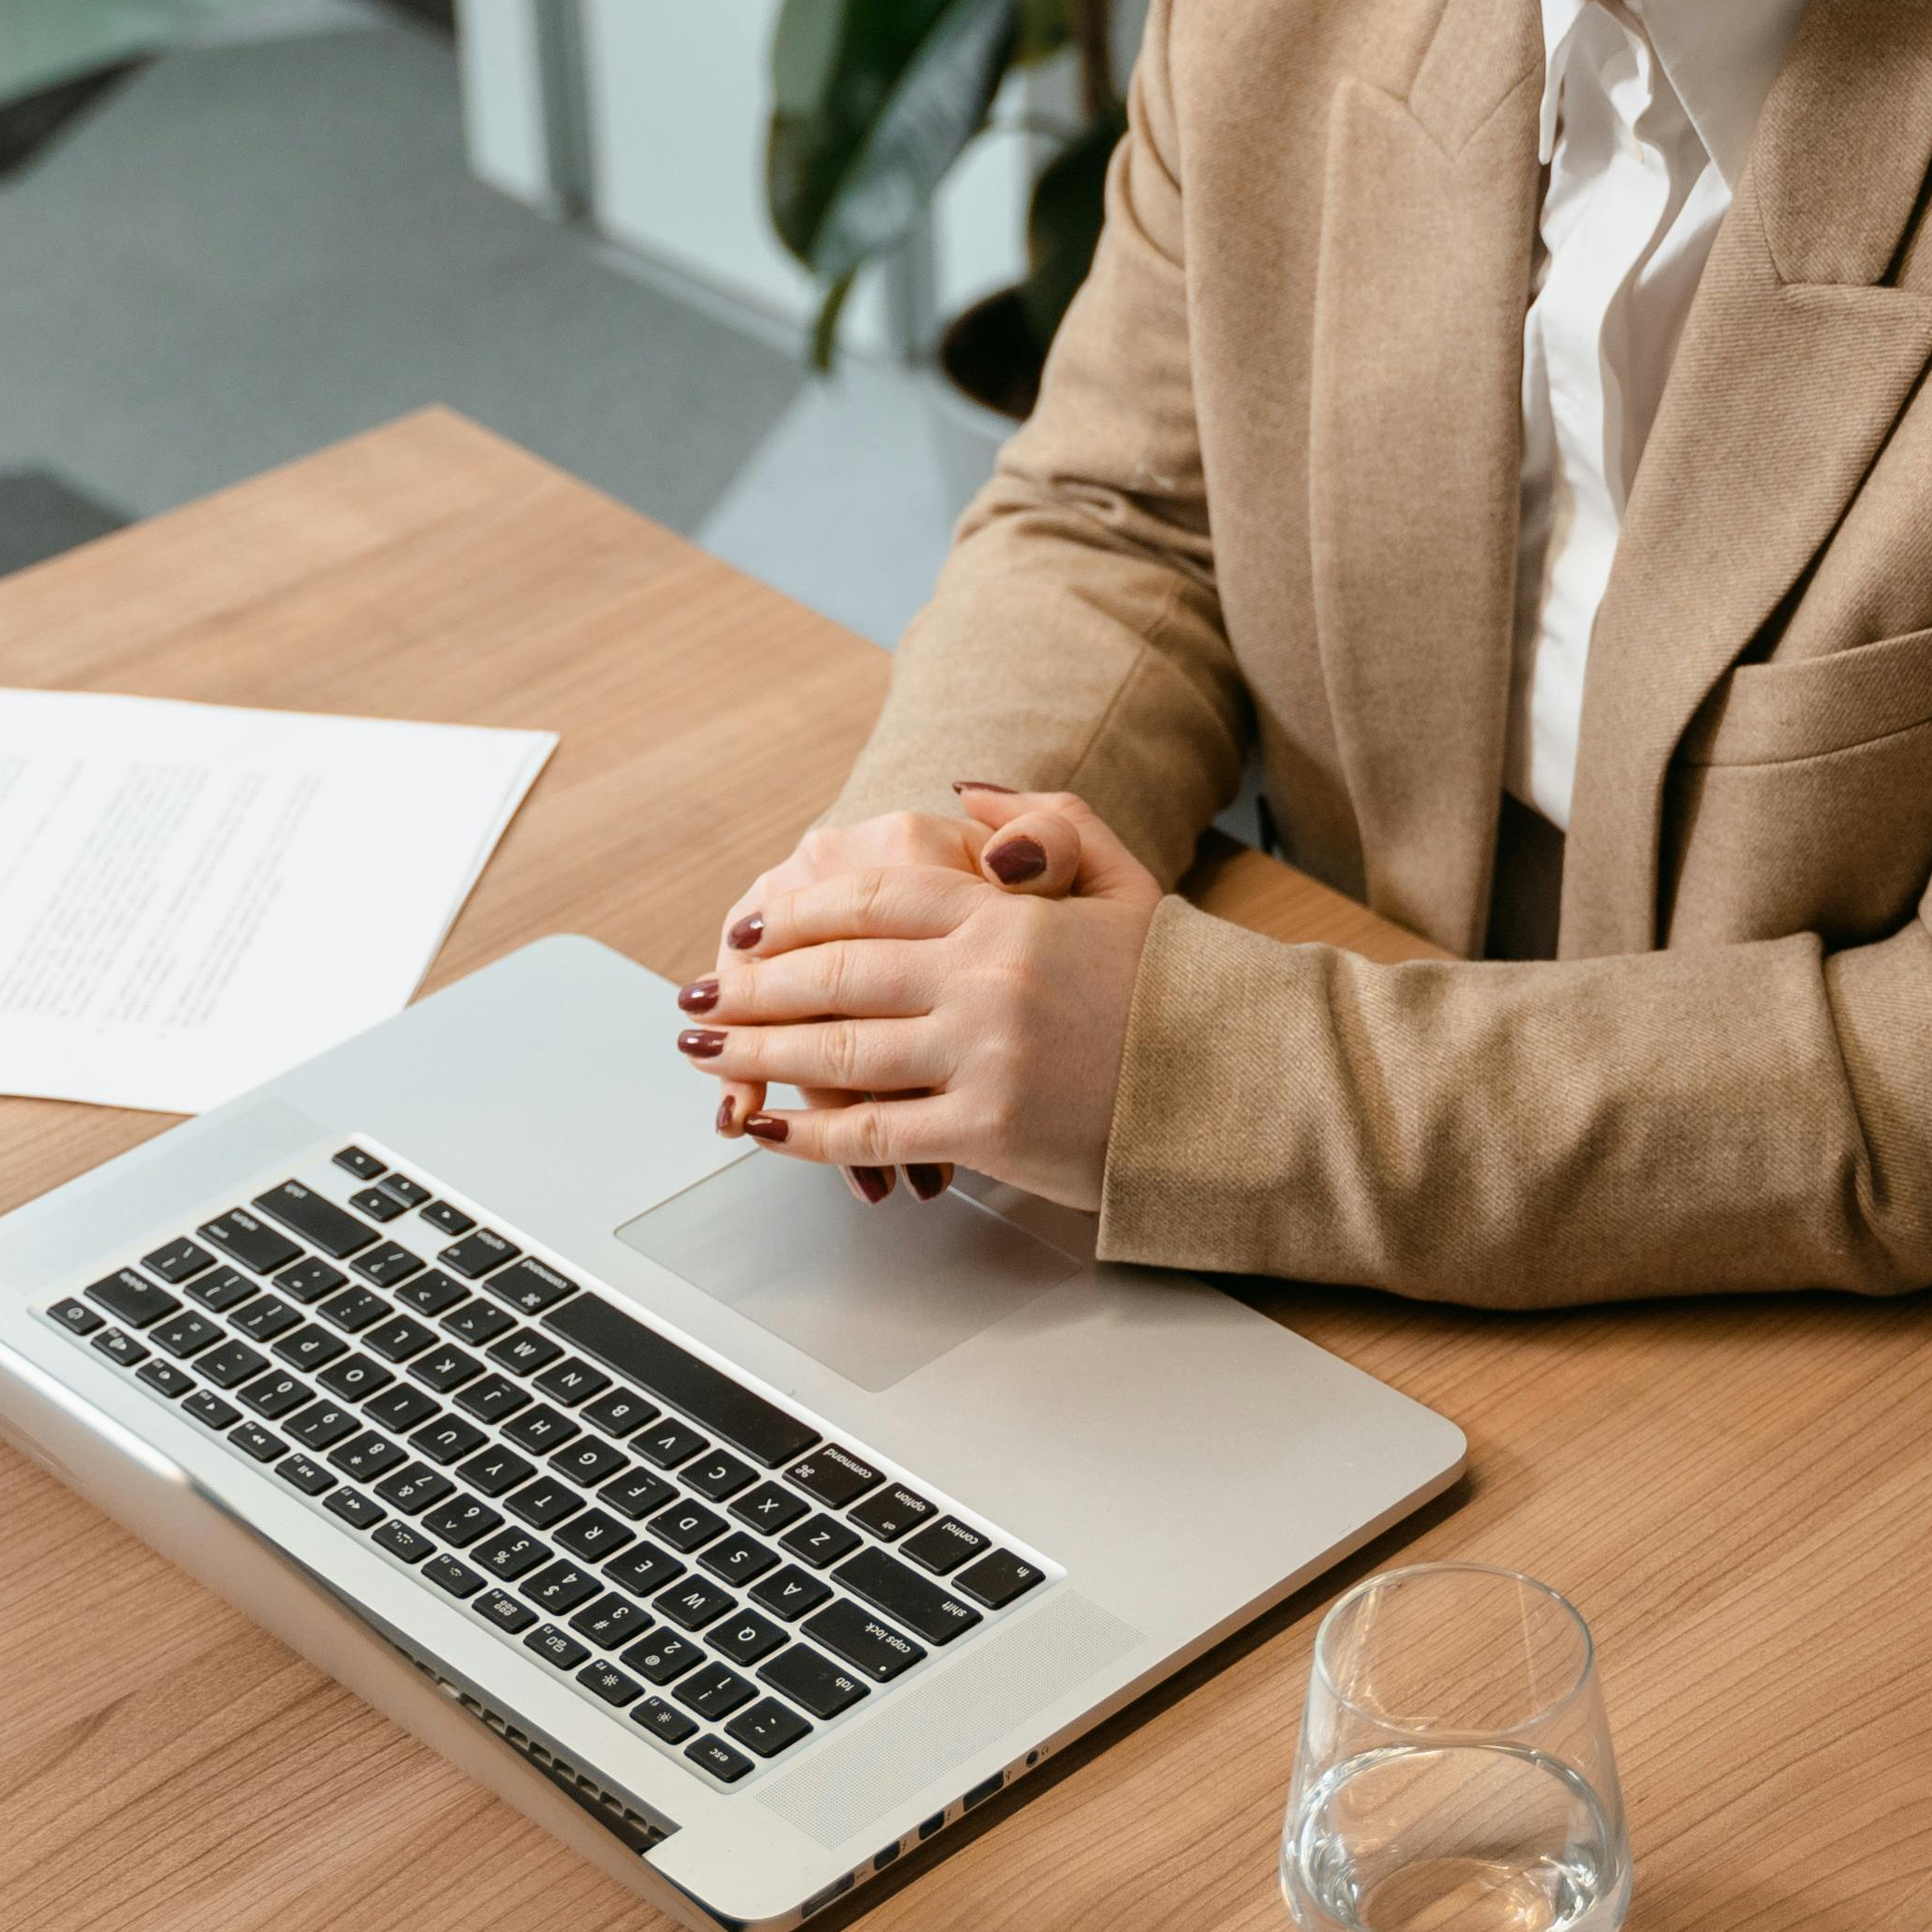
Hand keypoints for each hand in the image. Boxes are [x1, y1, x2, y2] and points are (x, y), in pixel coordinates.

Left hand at [682, 783, 1158, 1209]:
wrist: (1235, 1087)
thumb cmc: (1171, 988)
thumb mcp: (1122, 880)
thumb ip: (1046, 822)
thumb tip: (961, 798)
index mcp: (1006, 913)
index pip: (870, 898)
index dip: (793, 914)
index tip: (745, 931)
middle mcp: (985, 978)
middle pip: (834, 973)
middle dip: (749, 986)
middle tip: (696, 996)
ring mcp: (984, 1056)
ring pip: (838, 1050)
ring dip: (755, 1053)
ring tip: (706, 1053)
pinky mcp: (988, 1130)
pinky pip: (874, 1130)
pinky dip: (810, 1133)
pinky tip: (770, 1128)